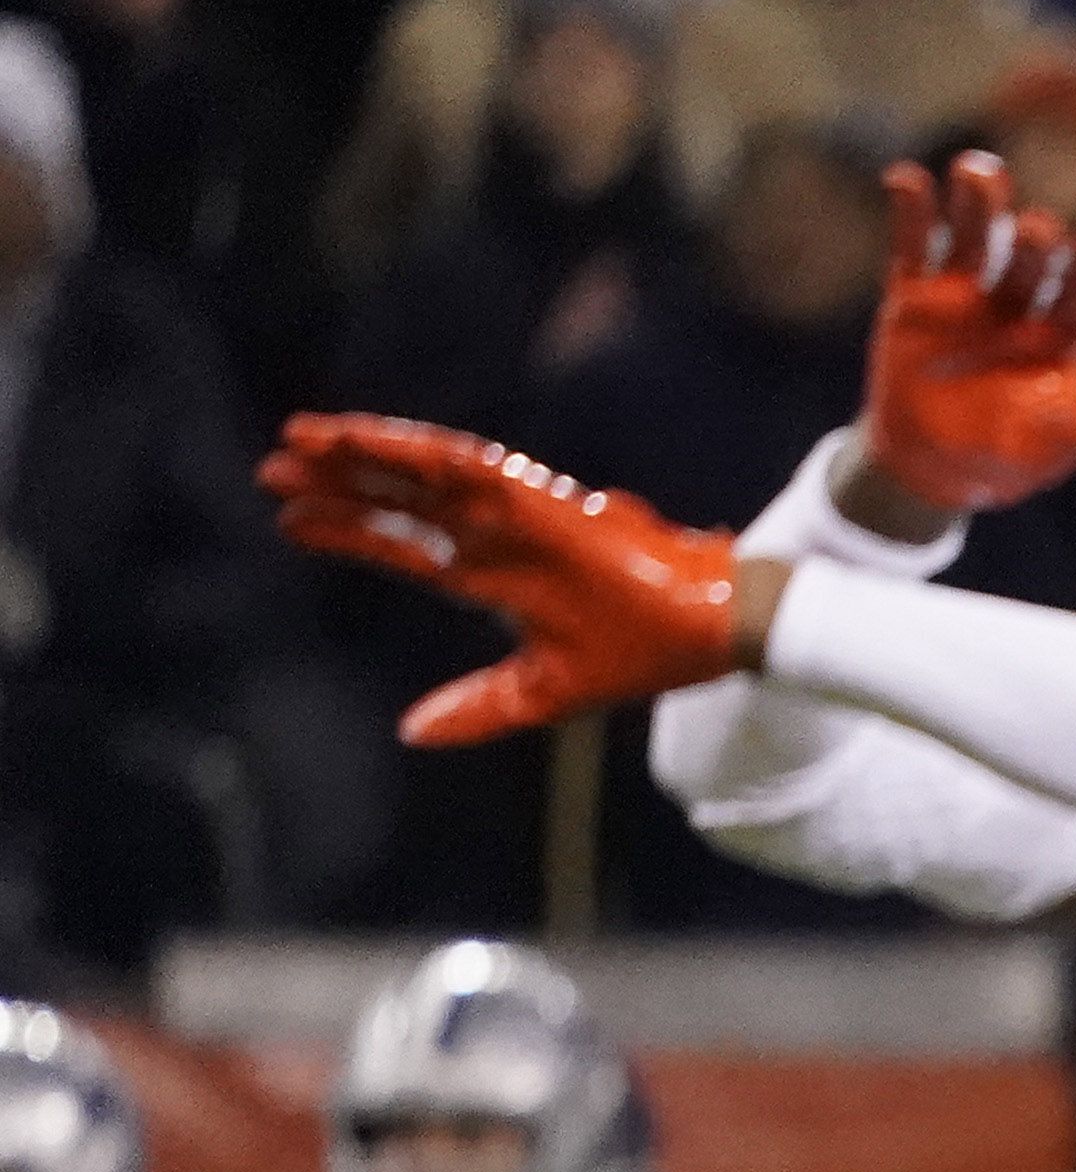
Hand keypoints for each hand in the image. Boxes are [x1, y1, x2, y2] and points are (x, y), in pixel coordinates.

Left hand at [263, 415, 742, 745]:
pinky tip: (357, 439)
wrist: (707, 628)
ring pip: (417, 469)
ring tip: (296, 442)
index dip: (349, 534)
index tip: (290, 525)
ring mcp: (511, 508)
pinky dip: (406, 448)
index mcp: (493, 577)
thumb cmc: (639, 653)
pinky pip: (458, 460)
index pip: (404, 548)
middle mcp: (494, 534)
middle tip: (272, 472)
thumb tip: (408, 733)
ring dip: (357, 453)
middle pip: (398, 499)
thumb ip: (477, 708)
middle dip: (336, 485)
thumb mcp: (543, 693)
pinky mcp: (534, 493)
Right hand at [855, 151, 1075, 524]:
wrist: (934, 462)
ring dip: (979, 205)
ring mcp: (966, 292)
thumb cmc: (1009, 449)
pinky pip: (913, 246)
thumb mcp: (1056, 441)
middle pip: (1031, 261)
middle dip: (1034, 243)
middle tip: (1037, 230)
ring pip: (976, 238)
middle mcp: (1020, 303)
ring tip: (979, 173)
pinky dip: (912, 212)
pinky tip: (906, 181)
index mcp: (1063, 335)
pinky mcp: (916, 293)